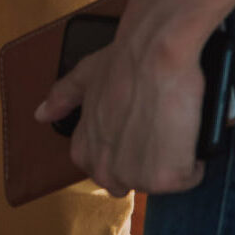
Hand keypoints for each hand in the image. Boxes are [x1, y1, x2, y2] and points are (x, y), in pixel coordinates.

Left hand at [36, 28, 207, 196]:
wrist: (153, 52)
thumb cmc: (123, 60)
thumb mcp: (85, 75)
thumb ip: (63, 97)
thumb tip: (41, 114)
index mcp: (85, 151)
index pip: (101, 172)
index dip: (122, 153)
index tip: (135, 132)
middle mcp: (106, 170)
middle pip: (132, 183)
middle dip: (147, 162)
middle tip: (158, 129)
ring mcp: (136, 177)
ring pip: (161, 182)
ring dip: (171, 160)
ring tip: (172, 125)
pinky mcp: (167, 178)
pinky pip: (187, 177)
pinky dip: (192, 159)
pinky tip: (187, 131)